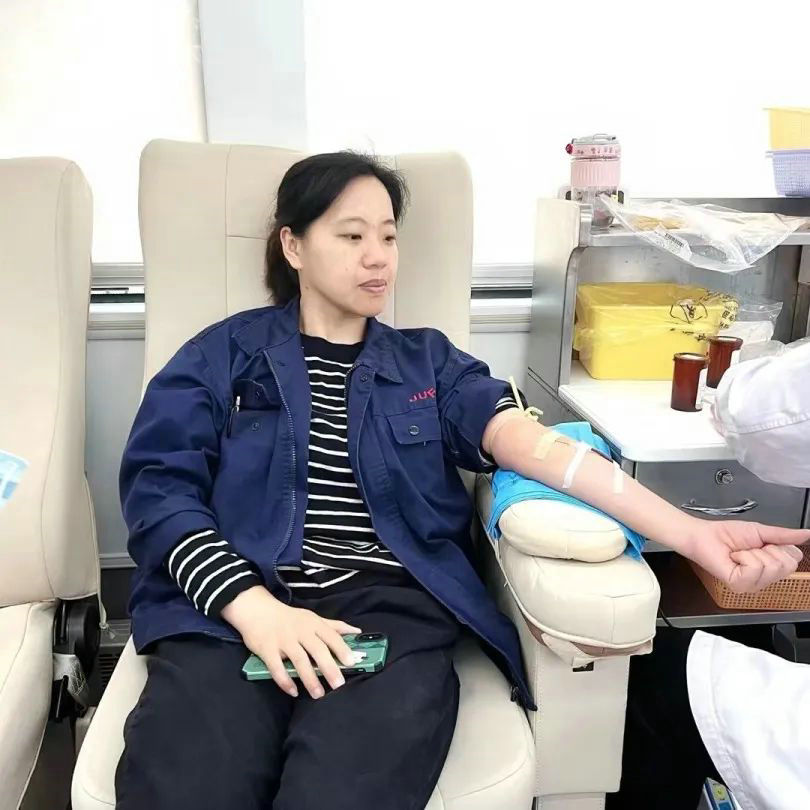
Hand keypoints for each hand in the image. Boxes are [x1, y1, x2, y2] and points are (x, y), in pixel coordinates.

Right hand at [222, 586, 360, 698]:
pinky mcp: (267, 649)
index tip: (352, 662)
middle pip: (317, 650)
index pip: (331, 636)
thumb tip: (357, 631)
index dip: (342, 648)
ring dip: (309, 678)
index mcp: (312, 623)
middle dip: (329, 667)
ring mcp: (283, 640)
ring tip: (319, 694)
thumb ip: (334, 626)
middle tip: (339, 684)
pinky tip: (293, 691)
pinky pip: (276, 667)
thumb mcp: (312, 618)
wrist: (257, 610)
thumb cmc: (290, 618)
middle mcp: (300, 631)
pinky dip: (285, 680)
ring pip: (299, 660)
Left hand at [683, 521, 809, 592]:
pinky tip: (734, 558)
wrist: (704, 534)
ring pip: (771, 566)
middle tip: (750, 548)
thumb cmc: (728, 534)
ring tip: (740, 553)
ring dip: (753, 553)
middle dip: (768, 549)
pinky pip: (755, 568)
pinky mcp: (739, 585)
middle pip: (787, 565)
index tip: (763, 543)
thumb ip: (785, 535)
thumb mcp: (761, 532)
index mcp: (772, 567)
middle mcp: (764, 579)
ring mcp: (752, 584)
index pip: (795, 559)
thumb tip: (808, 534)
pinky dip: (744, 557)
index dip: (780, 546)